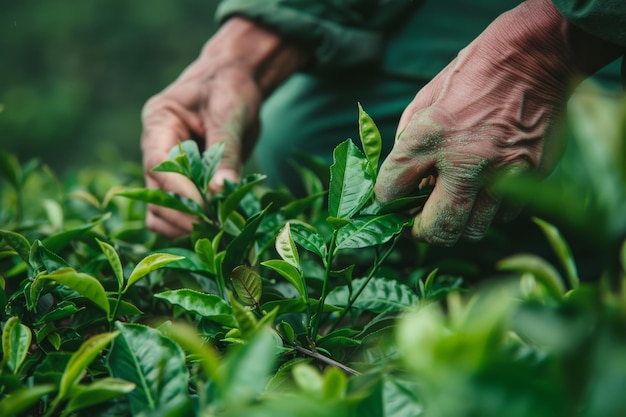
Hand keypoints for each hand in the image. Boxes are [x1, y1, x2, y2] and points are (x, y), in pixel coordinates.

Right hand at [141, 18, 308, 236]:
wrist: (236, 82)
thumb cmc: (229, 88)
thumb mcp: (229, 113)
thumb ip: (225, 151)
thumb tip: (221, 191)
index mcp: (159, 123)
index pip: (157, 165)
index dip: (178, 191)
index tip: (205, 209)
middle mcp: (155, 148)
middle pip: (153, 194)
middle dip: (182, 213)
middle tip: (216, 226)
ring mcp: (167, 168)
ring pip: (159, 210)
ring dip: (184, 225)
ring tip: (218, 228)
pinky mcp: (183, 182)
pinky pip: (177, 213)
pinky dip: (192, 224)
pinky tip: (218, 224)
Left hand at [375, 0, 622, 245]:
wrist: (533, 57)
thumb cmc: (472, 76)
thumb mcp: (425, 101)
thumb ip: (407, 144)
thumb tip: (401, 181)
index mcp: (430, 136)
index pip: (391, 190)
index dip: (385, 200)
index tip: (391, 199)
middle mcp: (466, 161)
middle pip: (437, 229)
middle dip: (421, 234)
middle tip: (418, 224)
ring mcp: (503, 173)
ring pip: (474, 231)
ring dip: (458, 224)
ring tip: (454, 205)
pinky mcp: (531, 176)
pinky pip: (504, 214)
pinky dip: (489, 210)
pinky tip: (484, 189)